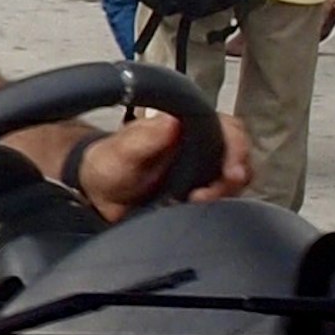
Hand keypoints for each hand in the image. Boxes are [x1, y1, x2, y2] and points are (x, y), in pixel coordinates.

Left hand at [76, 104, 251, 216]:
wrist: (97, 194)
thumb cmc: (109, 164)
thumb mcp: (122, 150)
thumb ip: (145, 138)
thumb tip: (170, 123)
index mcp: (187, 127)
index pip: (228, 129)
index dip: (235, 147)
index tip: (230, 169)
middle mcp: (200, 147)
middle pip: (237, 158)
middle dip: (233, 177)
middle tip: (209, 193)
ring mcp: (202, 172)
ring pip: (232, 182)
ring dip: (223, 195)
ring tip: (198, 203)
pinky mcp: (199, 195)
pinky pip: (220, 202)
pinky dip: (214, 209)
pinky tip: (195, 212)